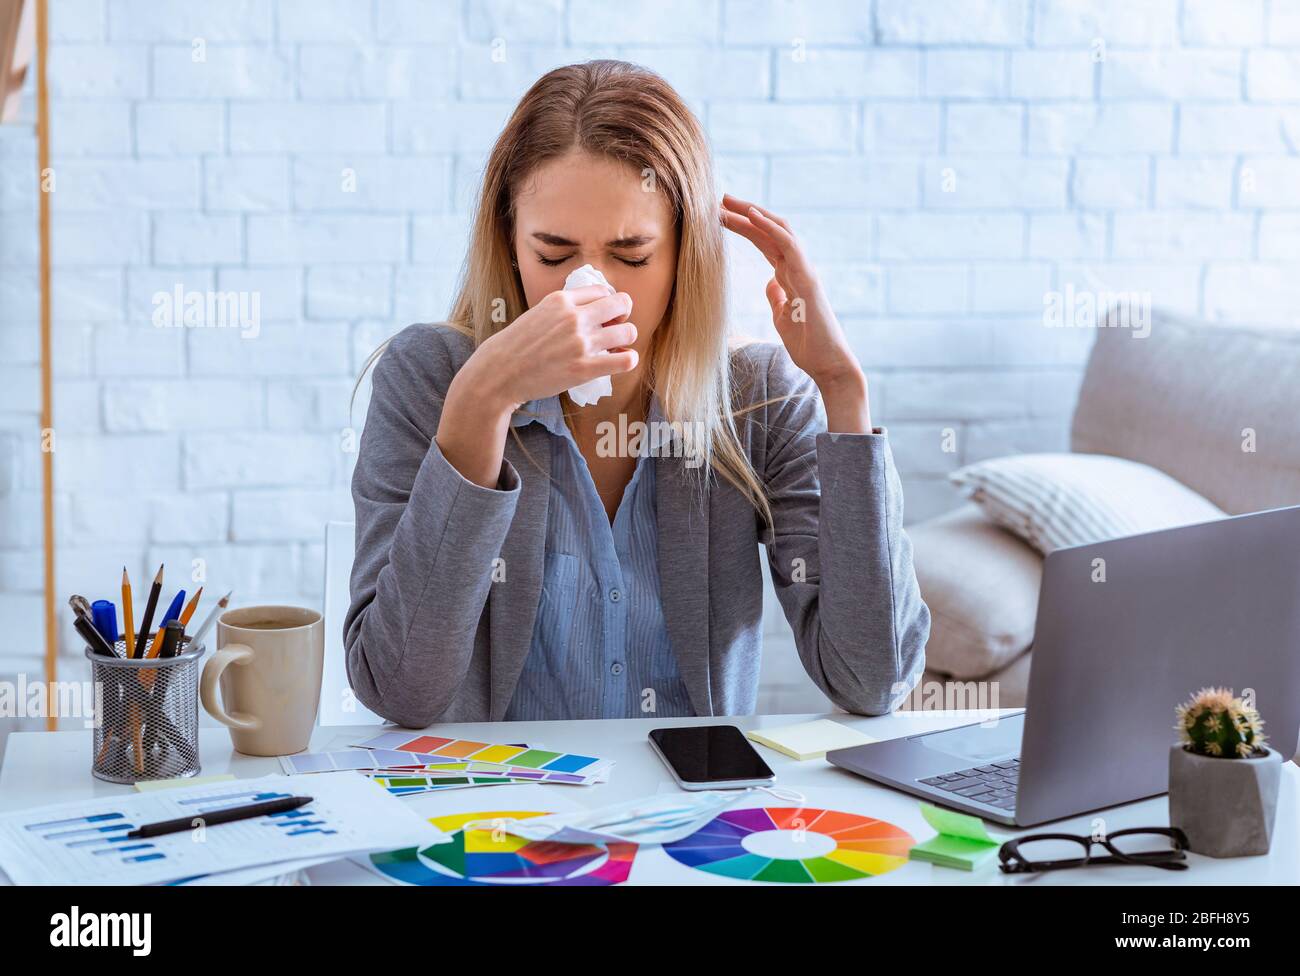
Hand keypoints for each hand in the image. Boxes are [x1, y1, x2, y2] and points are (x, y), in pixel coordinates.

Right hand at [463, 285, 638, 411]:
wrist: (499, 372)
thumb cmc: (516, 345)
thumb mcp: (538, 312)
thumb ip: (564, 308)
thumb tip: (592, 308)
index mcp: (561, 300)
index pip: (603, 291)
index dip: (609, 303)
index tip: (605, 316)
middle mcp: (573, 317)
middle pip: (621, 305)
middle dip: (623, 316)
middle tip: (614, 330)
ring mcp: (580, 343)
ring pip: (628, 332)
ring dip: (626, 340)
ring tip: (615, 348)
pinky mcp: (583, 369)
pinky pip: (625, 360)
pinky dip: (629, 359)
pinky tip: (622, 361)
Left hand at [720, 193, 871, 431]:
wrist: (828, 364)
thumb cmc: (808, 346)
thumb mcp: (782, 318)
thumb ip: (776, 297)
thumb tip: (770, 282)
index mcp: (790, 277)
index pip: (765, 243)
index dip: (744, 228)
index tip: (720, 216)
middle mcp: (798, 269)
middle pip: (770, 231)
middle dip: (745, 213)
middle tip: (720, 199)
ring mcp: (804, 271)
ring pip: (778, 231)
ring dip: (753, 214)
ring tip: (728, 202)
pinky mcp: (808, 280)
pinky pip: (789, 245)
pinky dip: (771, 227)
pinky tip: (752, 215)